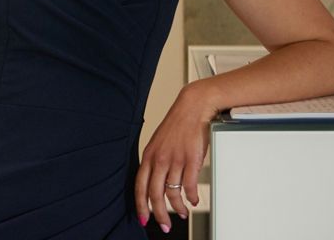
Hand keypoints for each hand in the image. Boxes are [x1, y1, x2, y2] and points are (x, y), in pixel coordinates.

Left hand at [133, 83, 217, 231]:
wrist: (193, 108)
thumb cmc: (177, 125)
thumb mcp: (159, 143)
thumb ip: (156, 162)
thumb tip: (157, 183)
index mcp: (149, 155)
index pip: (140, 186)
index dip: (140, 205)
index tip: (143, 218)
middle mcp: (160, 159)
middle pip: (155, 194)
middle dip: (159, 214)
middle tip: (164, 225)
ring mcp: (175, 160)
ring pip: (173, 193)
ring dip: (178, 207)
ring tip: (182, 212)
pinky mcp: (191, 160)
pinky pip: (190, 186)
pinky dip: (192, 197)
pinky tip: (193, 200)